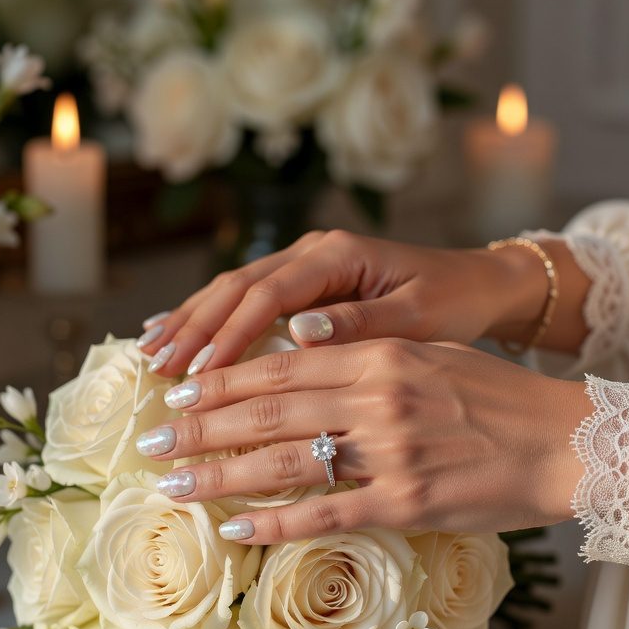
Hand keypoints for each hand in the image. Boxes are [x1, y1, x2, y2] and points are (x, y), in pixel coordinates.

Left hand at [135, 339, 591, 543]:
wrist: (564, 442)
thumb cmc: (499, 399)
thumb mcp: (431, 356)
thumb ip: (366, 355)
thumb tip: (299, 354)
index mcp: (380, 354)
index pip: (279, 366)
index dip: (220, 381)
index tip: (175, 393)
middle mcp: (377, 397)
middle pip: (266, 411)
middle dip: (198, 428)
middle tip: (150, 443)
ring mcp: (389, 451)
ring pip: (283, 462)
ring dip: (218, 475)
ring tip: (171, 487)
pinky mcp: (405, 502)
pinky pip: (324, 516)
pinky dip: (274, 524)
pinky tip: (235, 530)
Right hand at [137, 229, 589, 376]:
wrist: (478, 284)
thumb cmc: (454, 304)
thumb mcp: (418, 318)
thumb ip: (360, 323)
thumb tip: (300, 331)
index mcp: (338, 256)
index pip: (268, 295)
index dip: (229, 335)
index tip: (199, 375)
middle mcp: (313, 252)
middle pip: (236, 287)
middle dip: (193, 329)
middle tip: (156, 371)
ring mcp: (304, 264)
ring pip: (232, 290)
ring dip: (190, 323)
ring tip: (149, 357)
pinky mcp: (304, 283)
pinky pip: (245, 299)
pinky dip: (208, 320)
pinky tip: (174, 338)